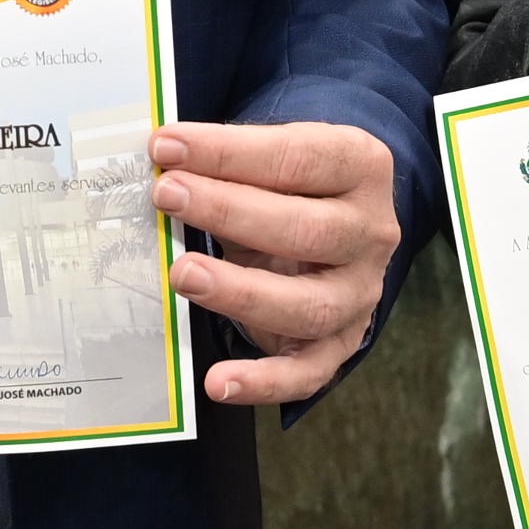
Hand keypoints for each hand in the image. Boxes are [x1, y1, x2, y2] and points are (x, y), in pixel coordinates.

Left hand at [149, 119, 398, 404]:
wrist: (338, 226)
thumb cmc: (291, 186)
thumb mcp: (272, 160)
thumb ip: (227, 163)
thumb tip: (157, 162)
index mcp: (360, 166)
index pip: (297, 157)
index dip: (228, 152)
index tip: (168, 146)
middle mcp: (371, 232)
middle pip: (308, 230)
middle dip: (230, 212)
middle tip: (168, 197)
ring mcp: (361, 293)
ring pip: (309, 305)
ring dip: (241, 293)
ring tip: (184, 275)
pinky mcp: (341, 343)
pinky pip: (307, 372)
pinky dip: (263, 382)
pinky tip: (218, 382)